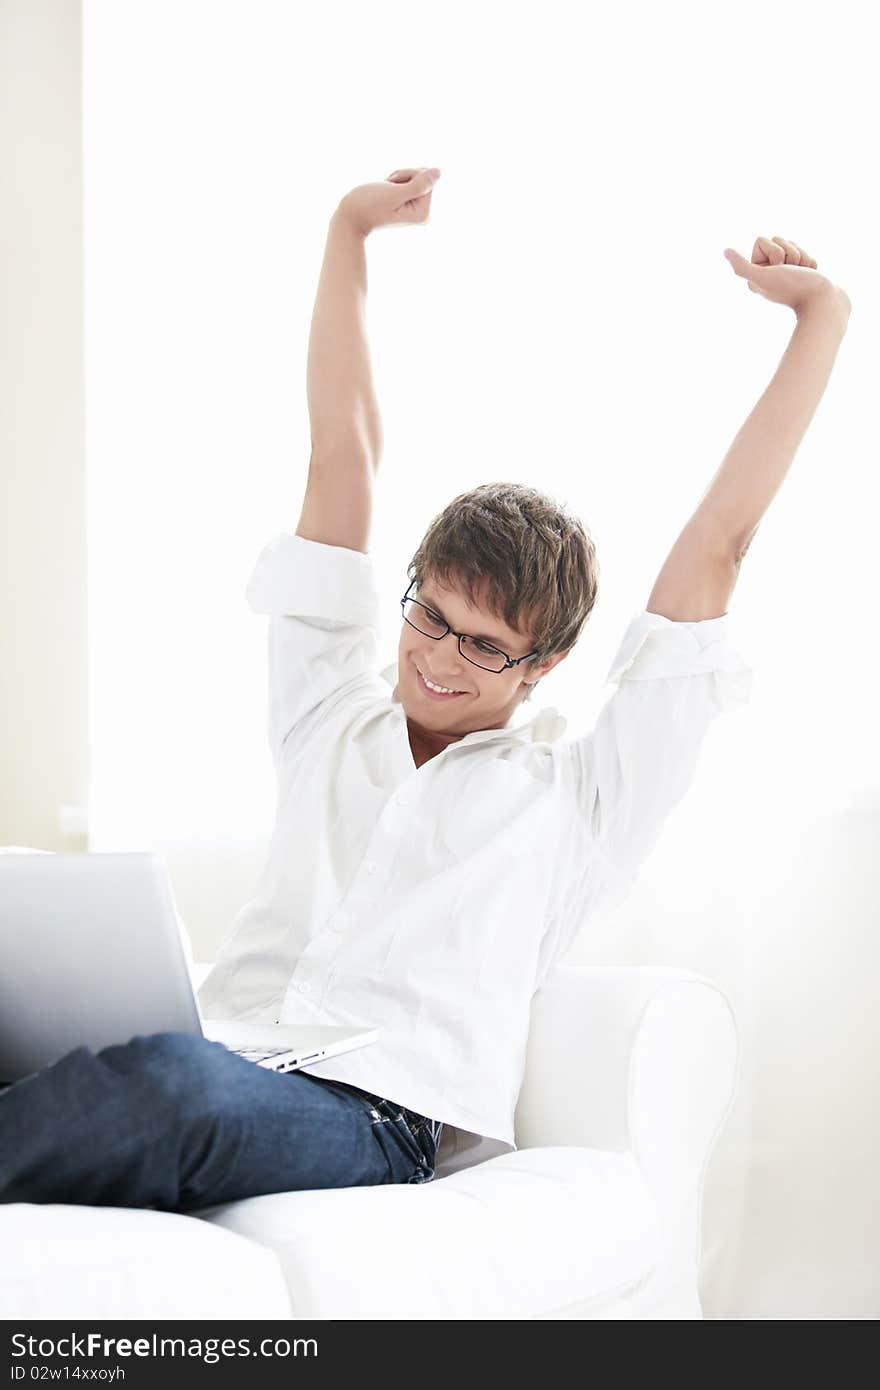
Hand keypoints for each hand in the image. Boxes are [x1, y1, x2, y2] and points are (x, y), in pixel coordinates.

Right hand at [337, 167, 441, 237]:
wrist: (351, 217)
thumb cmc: (369, 205)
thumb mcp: (395, 193)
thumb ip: (418, 184)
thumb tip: (438, 172)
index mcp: (424, 213)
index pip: (426, 177)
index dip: (407, 175)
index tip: (391, 188)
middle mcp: (423, 213)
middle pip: (422, 177)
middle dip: (403, 176)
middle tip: (387, 190)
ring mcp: (416, 209)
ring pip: (414, 177)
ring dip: (397, 178)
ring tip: (384, 192)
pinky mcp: (409, 204)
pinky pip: (408, 180)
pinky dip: (395, 181)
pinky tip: (385, 192)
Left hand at [724, 236, 850, 318]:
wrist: (822, 300)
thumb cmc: (793, 288)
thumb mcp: (763, 276)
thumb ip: (742, 267)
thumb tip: (725, 251)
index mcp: (755, 273)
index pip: (762, 240)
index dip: (773, 251)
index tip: (778, 269)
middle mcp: (768, 273)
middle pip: (778, 239)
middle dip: (789, 252)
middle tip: (791, 272)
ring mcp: (786, 272)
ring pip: (792, 244)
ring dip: (801, 256)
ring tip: (801, 274)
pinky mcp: (801, 272)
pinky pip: (805, 251)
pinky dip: (810, 262)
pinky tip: (809, 276)